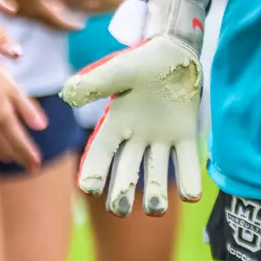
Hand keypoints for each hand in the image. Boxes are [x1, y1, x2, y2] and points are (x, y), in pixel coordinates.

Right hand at [0, 0, 85, 31]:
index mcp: (39, 11)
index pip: (58, 23)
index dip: (70, 26)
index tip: (81, 28)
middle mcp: (30, 16)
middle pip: (49, 24)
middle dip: (61, 26)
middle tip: (72, 27)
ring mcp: (20, 13)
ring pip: (39, 20)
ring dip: (50, 21)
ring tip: (58, 17)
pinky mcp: (11, 8)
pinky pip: (30, 15)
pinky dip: (39, 14)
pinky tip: (38, 6)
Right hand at [0, 59, 47, 171]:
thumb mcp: (10, 87)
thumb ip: (26, 108)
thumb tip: (43, 127)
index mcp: (3, 117)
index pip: (19, 143)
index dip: (29, 155)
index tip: (37, 165)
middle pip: (7, 149)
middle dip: (21, 158)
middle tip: (32, 167)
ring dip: (6, 156)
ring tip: (16, 160)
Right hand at [60, 0, 209, 215]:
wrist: (176, 50)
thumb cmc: (143, 59)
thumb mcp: (117, 70)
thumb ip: (94, 83)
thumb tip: (68, 94)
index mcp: (116, 123)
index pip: (101, 152)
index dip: (93, 171)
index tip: (88, 188)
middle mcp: (136, 137)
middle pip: (126, 170)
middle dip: (121, 191)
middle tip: (119, 209)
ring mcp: (161, 138)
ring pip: (155, 172)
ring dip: (154, 192)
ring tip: (155, 209)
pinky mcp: (185, 135)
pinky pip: (186, 160)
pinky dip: (189, 179)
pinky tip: (192, 195)